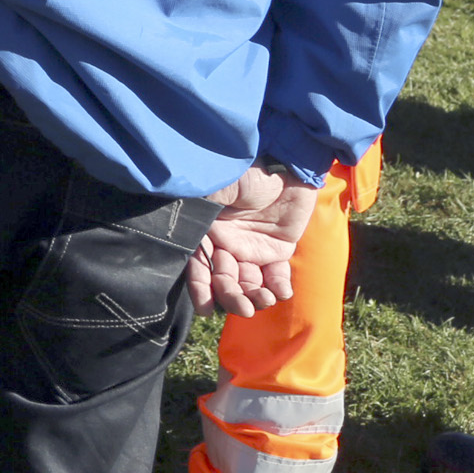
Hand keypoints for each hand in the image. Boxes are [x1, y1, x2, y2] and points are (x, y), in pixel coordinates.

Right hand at [187, 163, 316, 315]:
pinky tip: (282, 292)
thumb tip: (187, 231)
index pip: (200, 265)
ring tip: (265, 300)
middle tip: (245, 309)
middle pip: (225, 279)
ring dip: (256, 296)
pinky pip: (277, 274)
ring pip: (250, 282)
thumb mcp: (218, 189)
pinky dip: (279, 287)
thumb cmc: (247, 173)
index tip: (206, 308)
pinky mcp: (278, 248)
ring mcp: (253, 247)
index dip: (201, 287)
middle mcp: (227, 244)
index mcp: (208, 231)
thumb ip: (203, 211)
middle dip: (232, 296)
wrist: (286, 164)